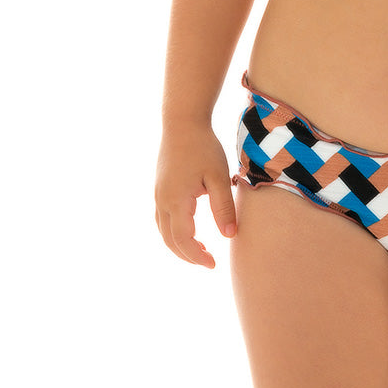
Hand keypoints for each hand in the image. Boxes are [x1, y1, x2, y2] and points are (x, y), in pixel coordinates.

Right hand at [155, 125, 237, 267]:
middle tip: (209, 262)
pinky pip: (162, 219)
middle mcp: (162, 201)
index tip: (213, 264)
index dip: (197, 256)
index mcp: (176, 201)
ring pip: (163, 231)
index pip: (183, 239)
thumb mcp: (218, 177)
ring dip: (179, 245)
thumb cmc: (204, 148)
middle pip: (170, 240)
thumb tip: (229, 235)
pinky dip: (174, 232)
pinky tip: (190, 230)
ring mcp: (158, 195)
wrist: (182, 123)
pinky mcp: (160, 188)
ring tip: (202, 250)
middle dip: (188, 255)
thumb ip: (223, 207)